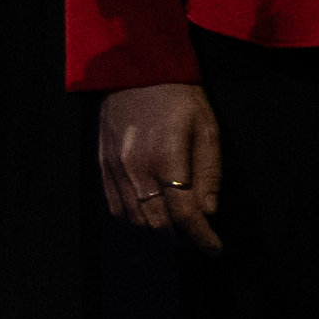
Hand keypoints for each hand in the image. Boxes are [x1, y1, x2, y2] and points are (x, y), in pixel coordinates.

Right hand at [97, 82, 223, 248]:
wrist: (134, 70)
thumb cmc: (178, 97)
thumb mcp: (207, 129)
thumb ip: (209, 173)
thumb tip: (208, 211)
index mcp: (166, 158)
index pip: (184, 214)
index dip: (202, 237)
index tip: (215, 247)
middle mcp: (136, 168)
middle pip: (158, 223)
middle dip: (183, 238)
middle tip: (201, 238)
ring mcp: (115, 168)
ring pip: (135, 220)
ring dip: (160, 231)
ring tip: (179, 228)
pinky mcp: (102, 165)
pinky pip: (115, 207)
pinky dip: (135, 220)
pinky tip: (152, 215)